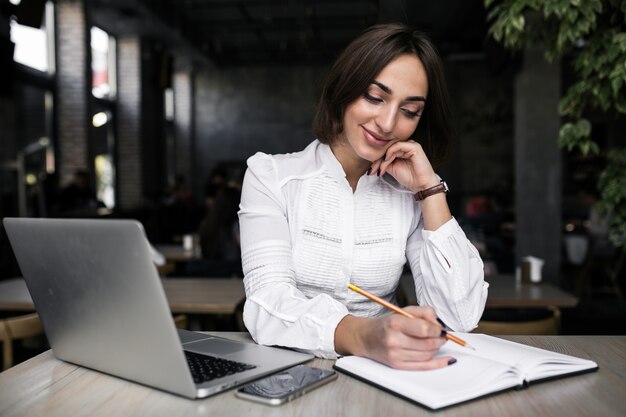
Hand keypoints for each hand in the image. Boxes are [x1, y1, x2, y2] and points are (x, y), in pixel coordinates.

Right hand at [335, 306, 454, 369]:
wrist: (366, 337)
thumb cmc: (385, 324)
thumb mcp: (403, 311)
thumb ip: (424, 312)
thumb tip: (440, 324)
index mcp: (395, 323)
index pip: (424, 329)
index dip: (437, 330)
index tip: (440, 329)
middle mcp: (394, 340)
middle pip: (428, 344)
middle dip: (439, 340)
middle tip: (441, 336)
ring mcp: (395, 354)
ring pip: (427, 355)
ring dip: (436, 349)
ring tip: (434, 342)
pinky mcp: (397, 365)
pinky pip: (423, 366)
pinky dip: (437, 363)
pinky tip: (446, 360)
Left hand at [368, 140, 438, 192]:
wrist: (421, 185)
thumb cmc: (410, 177)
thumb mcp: (392, 169)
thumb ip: (384, 162)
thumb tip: (372, 159)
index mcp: (401, 150)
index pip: (386, 151)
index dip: (377, 160)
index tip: (371, 171)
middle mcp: (406, 146)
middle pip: (387, 148)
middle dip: (378, 160)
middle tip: (372, 170)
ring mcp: (410, 145)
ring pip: (391, 147)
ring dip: (383, 158)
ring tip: (381, 168)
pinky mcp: (414, 147)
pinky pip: (398, 146)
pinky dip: (391, 152)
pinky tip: (387, 160)